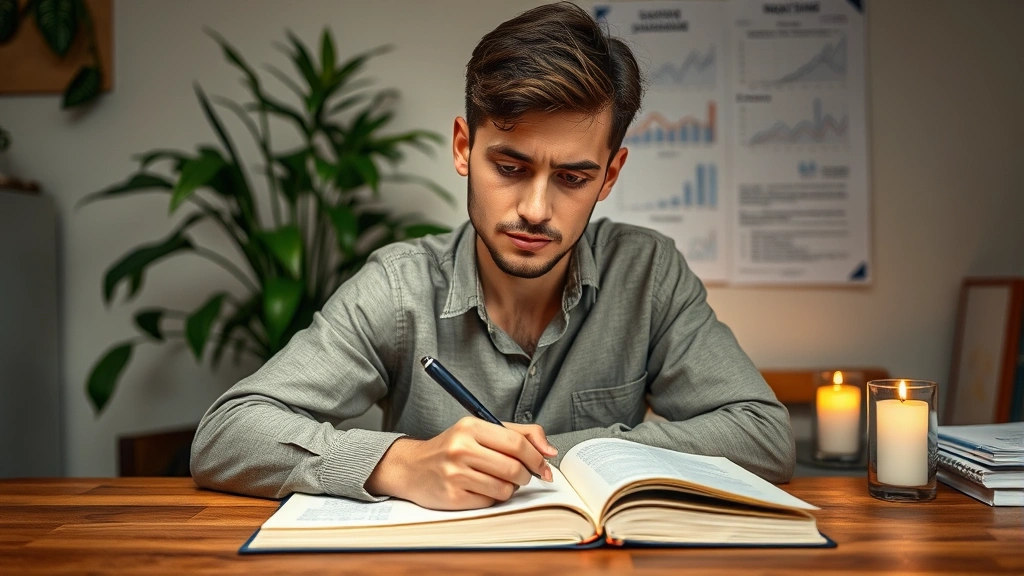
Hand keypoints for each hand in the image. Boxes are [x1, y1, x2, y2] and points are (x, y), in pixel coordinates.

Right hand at [365, 417, 557, 509]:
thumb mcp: (481, 430)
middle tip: (523, 475)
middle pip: (514, 468)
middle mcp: (461, 449)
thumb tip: (549, 451)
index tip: (544, 465)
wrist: (412, 467)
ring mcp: (455, 474)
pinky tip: (481, 488)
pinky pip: (489, 502)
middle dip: (526, 475)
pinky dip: (492, 497)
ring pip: (504, 488)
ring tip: (498, 480)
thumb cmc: (452, 448)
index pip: (517, 443)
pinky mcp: (452, 497)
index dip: (537, 457)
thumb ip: (519, 434)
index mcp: (470, 427)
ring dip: (509, 488)